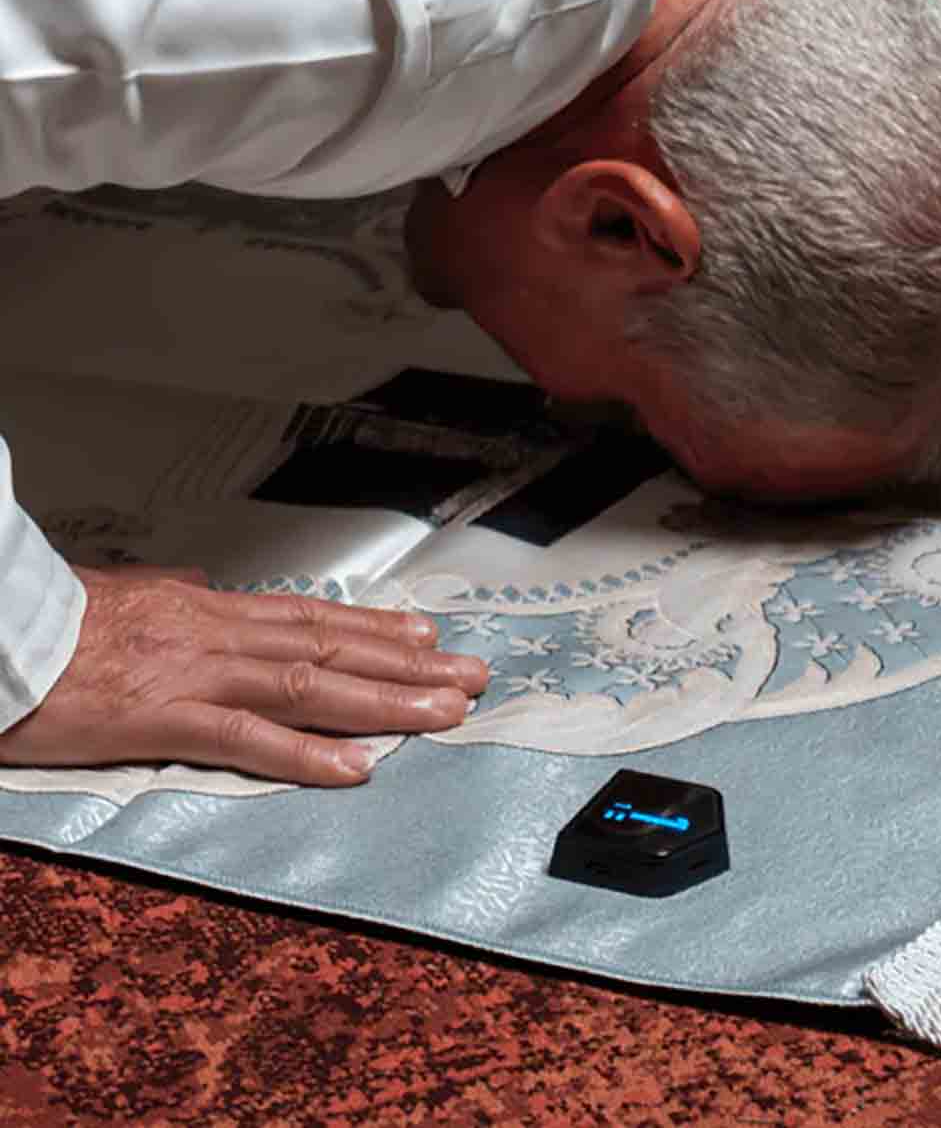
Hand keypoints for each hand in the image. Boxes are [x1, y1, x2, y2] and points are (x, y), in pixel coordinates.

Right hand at [0, 565, 488, 786]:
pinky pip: (247, 738)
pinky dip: (307, 753)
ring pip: (310, 685)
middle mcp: (217, 635)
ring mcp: (195, 675)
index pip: (311, 618)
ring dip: (384, 700)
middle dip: (407, 664)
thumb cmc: (54, 619)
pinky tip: (358, 766)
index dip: (375, 627)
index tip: (427, 635)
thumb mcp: (127, 595)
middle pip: (330, 647)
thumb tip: (206, 590)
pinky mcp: (162, 718)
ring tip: (445, 711)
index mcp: (209, 610)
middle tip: (471, 675)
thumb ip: (177, 597)